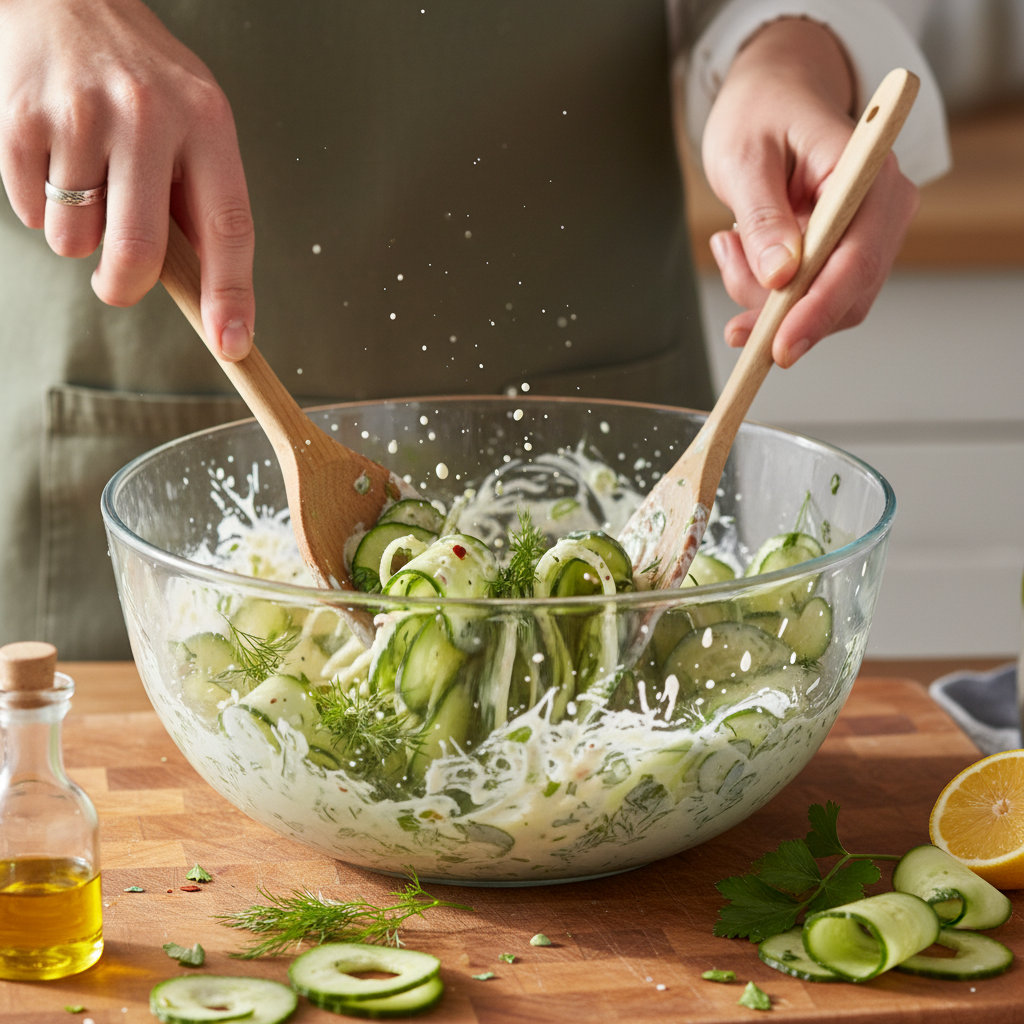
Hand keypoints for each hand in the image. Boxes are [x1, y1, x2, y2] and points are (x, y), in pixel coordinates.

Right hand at [0, 0, 254, 358]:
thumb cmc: (143, 75)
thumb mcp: (198, 121)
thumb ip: (203, 200)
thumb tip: (210, 293)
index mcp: (207, 122)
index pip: (229, 227)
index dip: (232, 295)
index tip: (232, 341)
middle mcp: (148, 116)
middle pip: (139, 252)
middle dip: (125, 288)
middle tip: (119, 284)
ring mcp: (81, 116)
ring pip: (76, 240)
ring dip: (80, 235)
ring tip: (89, 183)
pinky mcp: (22, 120)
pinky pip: (31, 214)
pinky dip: (42, 207)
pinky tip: (57, 162)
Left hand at [701, 18, 918, 366]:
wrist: (771, 97)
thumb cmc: (760, 114)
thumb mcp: (745, 158)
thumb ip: (763, 218)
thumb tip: (780, 277)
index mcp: (867, 169)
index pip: (856, 257)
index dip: (819, 308)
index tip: (779, 346)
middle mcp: (884, 204)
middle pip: (848, 293)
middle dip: (783, 316)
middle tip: (733, 325)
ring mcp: (871, 232)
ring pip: (826, 304)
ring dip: (766, 298)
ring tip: (730, 242)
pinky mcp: (848, 252)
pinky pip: (811, 296)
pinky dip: (768, 292)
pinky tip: (740, 248)